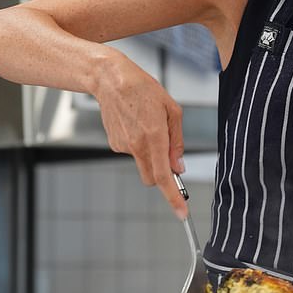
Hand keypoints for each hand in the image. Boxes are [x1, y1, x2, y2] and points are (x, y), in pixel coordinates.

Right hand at [93, 53, 187, 216]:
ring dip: (150, 153)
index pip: (164, 177)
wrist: (111, 79)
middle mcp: (137, 146)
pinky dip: (138, 144)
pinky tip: (136, 123)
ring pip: (143, 163)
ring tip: (147, 124)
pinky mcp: (114, 144)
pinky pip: (132, 152)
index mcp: (154, 137)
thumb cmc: (144, 90)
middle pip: (152, 178)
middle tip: (168, 154)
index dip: (174, 197)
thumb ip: (177, 142)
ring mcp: (123, 146)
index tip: (181, 213)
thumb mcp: (172, 110)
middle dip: (162, 175)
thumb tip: (179, 167)